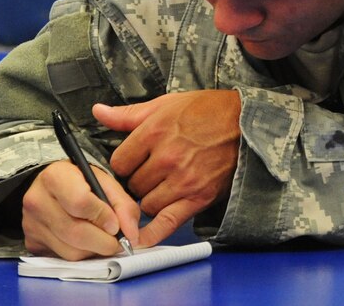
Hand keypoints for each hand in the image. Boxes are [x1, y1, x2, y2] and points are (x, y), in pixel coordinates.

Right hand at [23, 160, 140, 259]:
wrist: (50, 185)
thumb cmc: (81, 181)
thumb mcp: (105, 181)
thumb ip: (123, 204)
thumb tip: (132, 235)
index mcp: (55, 177)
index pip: (80, 202)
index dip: (103, 216)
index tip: (116, 224)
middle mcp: (37, 200)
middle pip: (75, 232)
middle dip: (104, 242)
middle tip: (118, 241)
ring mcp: (31, 224)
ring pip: (70, 251)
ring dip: (94, 250)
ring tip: (103, 239)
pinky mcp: (31, 242)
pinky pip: (63, 257)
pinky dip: (82, 254)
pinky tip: (87, 242)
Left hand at [92, 90, 240, 247]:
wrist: (245, 121)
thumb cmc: (208, 111)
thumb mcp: (166, 104)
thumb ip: (129, 115)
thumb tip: (98, 112)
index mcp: (154, 132)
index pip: (119, 162)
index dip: (124, 164)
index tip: (133, 163)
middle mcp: (166, 158)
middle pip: (133, 185)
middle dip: (138, 182)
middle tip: (151, 174)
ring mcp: (183, 180)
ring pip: (147, 204)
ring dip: (150, 199)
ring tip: (162, 187)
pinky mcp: (199, 196)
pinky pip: (168, 222)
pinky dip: (153, 234)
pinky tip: (141, 239)